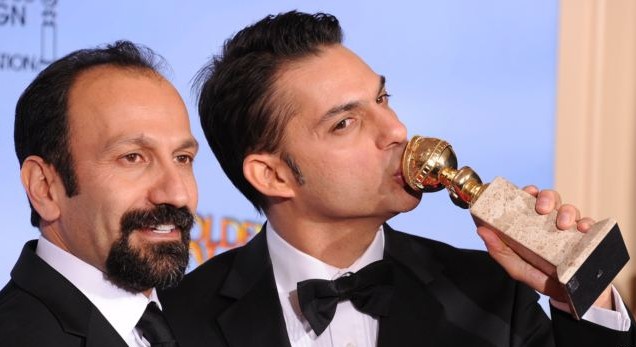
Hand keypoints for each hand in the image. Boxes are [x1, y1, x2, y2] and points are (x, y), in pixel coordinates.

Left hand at [475, 185, 613, 309]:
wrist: (567, 297)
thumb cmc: (539, 277)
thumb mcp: (516, 266)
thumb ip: (499, 250)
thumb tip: (481, 230)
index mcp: (534, 224)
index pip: (532, 200)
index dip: (530, 191)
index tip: (529, 191)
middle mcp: (551, 223)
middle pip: (552, 199)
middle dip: (547, 198)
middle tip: (542, 209)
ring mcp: (570, 230)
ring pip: (570, 209)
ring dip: (567, 212)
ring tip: (562, 225)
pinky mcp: (588, 239)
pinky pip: (590, 226)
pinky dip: (587, 224)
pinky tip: (582, 229)